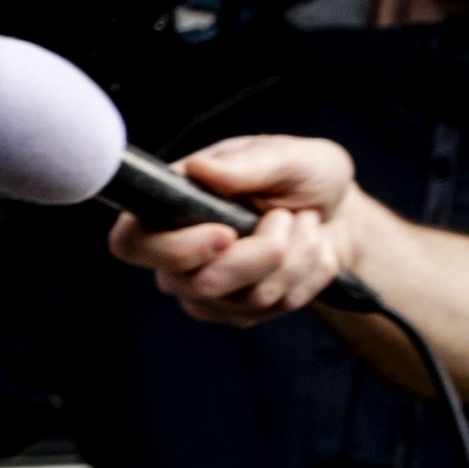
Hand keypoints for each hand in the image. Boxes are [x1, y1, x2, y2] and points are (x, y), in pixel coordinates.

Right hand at [110, 135, 365, 326]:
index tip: (227, 235)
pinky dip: (307, 275)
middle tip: (287, 217)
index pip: (131, 244)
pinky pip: (273, 308)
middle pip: (198, 284)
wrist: (337, 214)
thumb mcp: (287, 156)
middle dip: (262, 254)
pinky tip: (309, 250)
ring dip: (295, 258)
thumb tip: (200, 169)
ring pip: (245, 299)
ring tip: (305, 224)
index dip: (174, 250)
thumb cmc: (303, 176)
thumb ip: (246, 165)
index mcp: (171, 207)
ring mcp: (205, 289)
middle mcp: (177, 255)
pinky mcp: (237, 311)